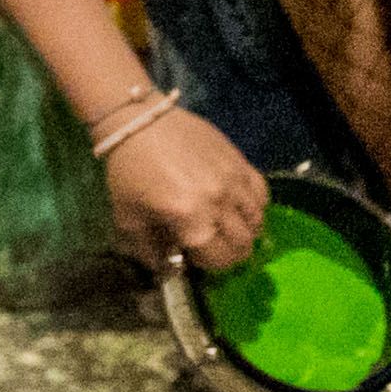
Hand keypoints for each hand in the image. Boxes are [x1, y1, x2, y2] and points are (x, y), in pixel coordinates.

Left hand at [107, 104, 268, 273]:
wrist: (140, 123)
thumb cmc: (129, 170)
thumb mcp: (128, 216)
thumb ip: (148, 248)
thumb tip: (165, 268)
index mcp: (191, 219)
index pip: (220, 258)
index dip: (210, 264)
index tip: (195, 257)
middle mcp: (220, 202)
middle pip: (244, 244)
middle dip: (230, 253)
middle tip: (212, 247)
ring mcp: (235, 181)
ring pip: (258, 221)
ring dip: (244, 231)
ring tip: (224, 227)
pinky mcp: (242, 162)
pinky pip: (262, 194)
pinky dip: (254, 206)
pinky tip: (236, 205)